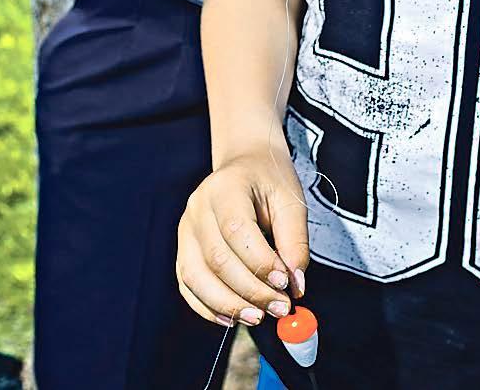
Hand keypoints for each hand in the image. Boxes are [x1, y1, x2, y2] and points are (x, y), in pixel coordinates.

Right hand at [176, 142, 309, 328]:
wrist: (245, 163)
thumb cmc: (269, 181)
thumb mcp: (290, 200)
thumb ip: (295, 240)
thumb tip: (295, 284)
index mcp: (225, 186)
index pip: (236, 230)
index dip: (260, 263)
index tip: (286, 283)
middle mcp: (198, 207)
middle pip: (217, 258)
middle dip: (250, 290)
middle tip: (280, 307)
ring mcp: (186, 228)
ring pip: (196, 276)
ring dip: (228, 304)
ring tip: (258, 316)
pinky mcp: (184, 248)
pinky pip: (187, 284)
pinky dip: (208, 307)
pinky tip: (233, 317)